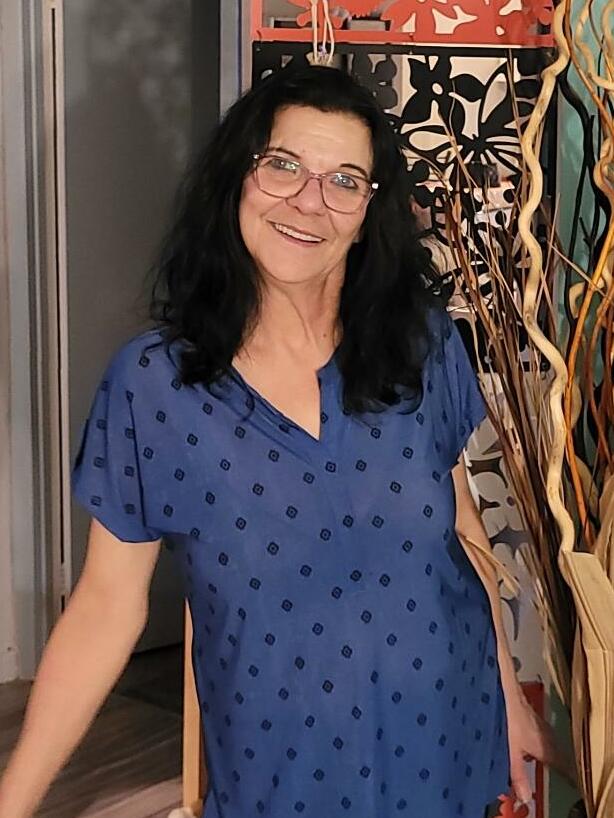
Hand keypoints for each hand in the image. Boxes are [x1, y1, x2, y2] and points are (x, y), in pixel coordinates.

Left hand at [505, 685, 576, 805]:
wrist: (506, 689)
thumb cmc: (509, 719)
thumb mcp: (511, 750)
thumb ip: (518, 774)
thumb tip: (525, 797)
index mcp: (547, 748)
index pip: (565, 767)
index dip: (568, 775)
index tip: (569, 781)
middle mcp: (549, 737)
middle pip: (559, 755)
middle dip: (558, 764)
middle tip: (556, 772)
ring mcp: (542, 725)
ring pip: (550, 743)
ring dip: (548, 752)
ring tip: (541, 760)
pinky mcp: (535, 717)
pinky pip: (543, 734)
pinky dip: (540, 742)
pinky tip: (528, 743)